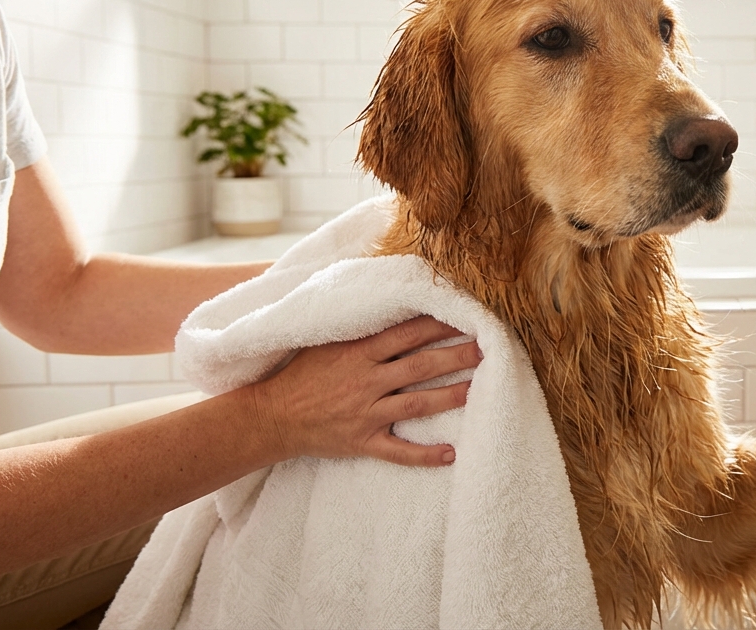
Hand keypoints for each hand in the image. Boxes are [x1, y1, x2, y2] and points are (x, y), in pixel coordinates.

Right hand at [246, 316, 480, 466]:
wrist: (270, 416)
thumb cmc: (301, 374)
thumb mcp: (326, 341)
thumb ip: (359, 326)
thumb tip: (389, 301)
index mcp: (358, 352)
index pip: (407, 333)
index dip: (439, 324)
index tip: (466, 316)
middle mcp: (366, 380)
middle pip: (420, 366)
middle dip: (455, 356)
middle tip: (486, 349)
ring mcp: (365, 413)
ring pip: (416, 404)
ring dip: (450, 397)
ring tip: (479, 389)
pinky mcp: (362, 441)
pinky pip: (398, 451)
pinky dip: (424, 455)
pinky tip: (451, 455)